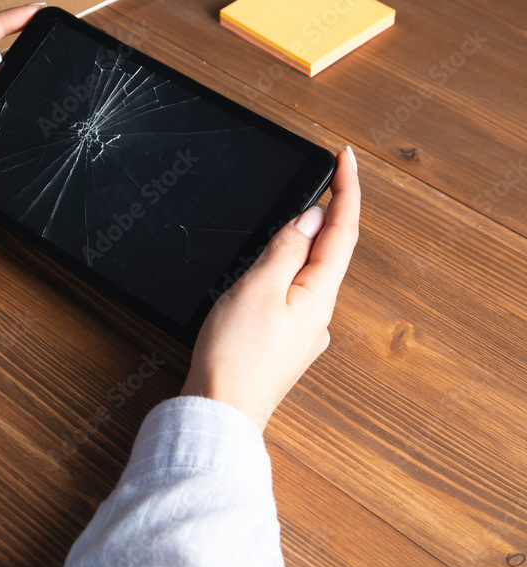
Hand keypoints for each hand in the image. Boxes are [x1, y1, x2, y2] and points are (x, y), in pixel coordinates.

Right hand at [180, 147, 361, 432]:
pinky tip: (264, 273)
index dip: (346, 190)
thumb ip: (286, 250)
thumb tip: (312, 219)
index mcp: (318, 295)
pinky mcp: (281, 344)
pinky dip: (284, 271)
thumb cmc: (234, 354)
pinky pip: (290, 295)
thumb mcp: (257, 287)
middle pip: (330, 250)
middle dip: (326, 212)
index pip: (341, 230)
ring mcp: (302, 332)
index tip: (345, 156)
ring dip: (303, 241)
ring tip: (286, 220)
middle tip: (319, 178)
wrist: (220, 410)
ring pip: (308, 273)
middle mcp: (318, 314)